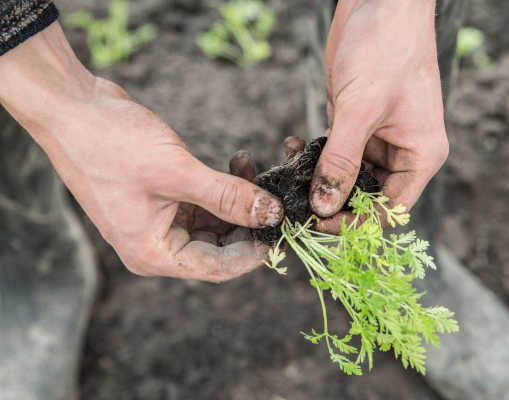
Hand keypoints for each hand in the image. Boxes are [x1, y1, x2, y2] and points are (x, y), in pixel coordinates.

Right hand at [0, 22, 282, 281]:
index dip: (253, 252)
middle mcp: (156, 244)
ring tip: (249, 167)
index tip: (280, 229)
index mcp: (153, 253)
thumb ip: (228, 197)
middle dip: (248, 221)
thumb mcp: (177, 172)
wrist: (73, 108)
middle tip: (273, 195)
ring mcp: (158, 221)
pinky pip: (202, 203)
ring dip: (237, 200)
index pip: (217, 267)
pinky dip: (221, 187)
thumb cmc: (113, 144)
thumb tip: (271, 214)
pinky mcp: (161, 198)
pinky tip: (235, 163)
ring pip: (214, 223)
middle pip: (218, 247)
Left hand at [309, 0, 448, 232]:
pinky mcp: (355, 126)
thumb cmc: (385, 49)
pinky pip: (334, 154)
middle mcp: (402, 153)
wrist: (379, 3)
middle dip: (332, 203)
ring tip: (288, 175)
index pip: (390, 210)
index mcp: (420, 156)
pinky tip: (291, 148)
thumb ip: (341, 161)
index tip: (318, 224)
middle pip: (367, 198)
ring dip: (318, 179)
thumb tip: (324, 206)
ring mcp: (378, 140)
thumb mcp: (361, 109)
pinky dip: (313, 156)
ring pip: (347, 178)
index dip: (355, 223)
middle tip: (295, 205)